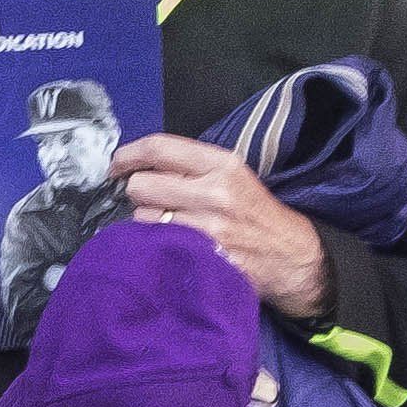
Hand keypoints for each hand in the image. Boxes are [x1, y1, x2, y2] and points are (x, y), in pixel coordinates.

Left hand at [110, 135, 331, 318]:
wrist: (290, 254)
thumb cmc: (253, 212)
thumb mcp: (232, 175)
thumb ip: (190, 167)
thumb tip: (137, 165)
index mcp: (221, 164)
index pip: (159, 148)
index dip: (128, 155)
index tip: (116, 164)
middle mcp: (214, 193)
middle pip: (140, 186)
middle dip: (137, 193)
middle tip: (150, 201)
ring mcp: (208, 229)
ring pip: (143, 220)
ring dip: (146, 223)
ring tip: (168, 226)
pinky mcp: (204, 259)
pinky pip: (156, 247)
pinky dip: (154, 246)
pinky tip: (169, 246)